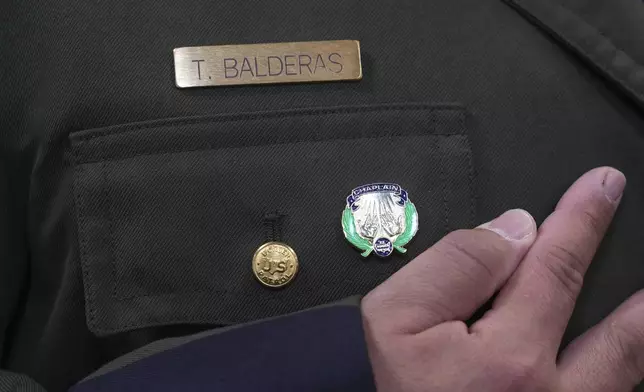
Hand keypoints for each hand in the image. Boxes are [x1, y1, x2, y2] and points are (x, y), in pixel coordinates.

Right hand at [362, 167, 643, 390]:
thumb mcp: (396, 320)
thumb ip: (453, 266)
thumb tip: (510, 231)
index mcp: (510, 356)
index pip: (555, 266)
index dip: (580, 220)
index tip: (599, 188)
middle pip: (620, 329)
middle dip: (635, 281)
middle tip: (638, 236)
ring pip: (625, 373)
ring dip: (643, 334)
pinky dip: (619, 375)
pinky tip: (618, 362)